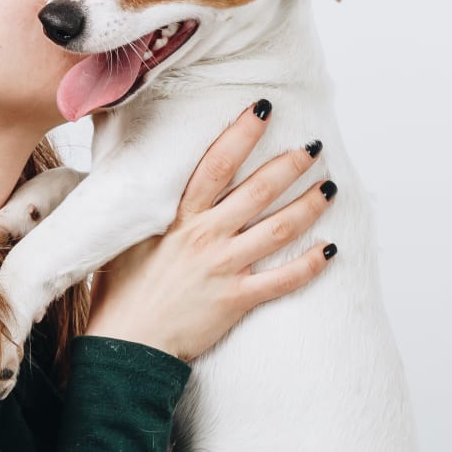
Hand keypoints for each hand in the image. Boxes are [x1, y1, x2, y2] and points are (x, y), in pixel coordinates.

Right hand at [85, 101, 336, 361]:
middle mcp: (204, 236)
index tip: (261, 110)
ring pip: (277, 230)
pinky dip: (309, 266)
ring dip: (307, 207)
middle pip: (256, 191)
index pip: (214, 164)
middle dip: (288, 165)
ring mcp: (223, 267)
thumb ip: (144, 211)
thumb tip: (145, 182)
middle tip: (313, 147)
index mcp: (177, 217)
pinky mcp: (236, 299)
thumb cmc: (120, 290)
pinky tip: (330, 251)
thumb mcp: (126, 238)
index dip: (239, 134)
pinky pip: (282, 281)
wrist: (126, 342)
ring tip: (330, 189)